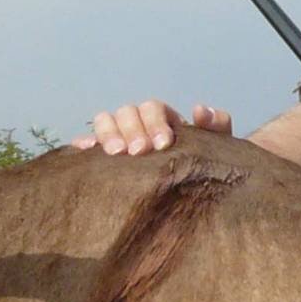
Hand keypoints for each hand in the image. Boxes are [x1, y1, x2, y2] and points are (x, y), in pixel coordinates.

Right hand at [68, 99, 232, 155]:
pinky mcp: (105, 156)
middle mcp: (139, 123)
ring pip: (106, 120)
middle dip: (132, 130)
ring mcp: (120, 137)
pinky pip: (90, 142)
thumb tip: (199, 110)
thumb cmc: (204, 163)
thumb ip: (216, 125)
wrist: (197, 192)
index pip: (153, 108)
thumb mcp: (216, 145)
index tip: (163, 144)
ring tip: (116, 154)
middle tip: (140, 152)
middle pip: (127, 112)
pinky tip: (84, 151)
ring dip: (108, 133)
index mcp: (163, 118)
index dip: (155, 122)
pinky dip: (85, 142)